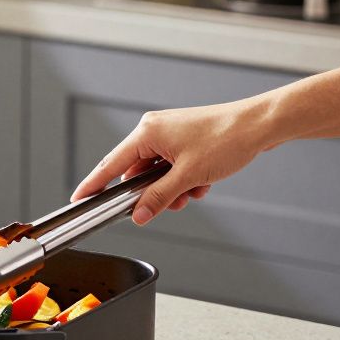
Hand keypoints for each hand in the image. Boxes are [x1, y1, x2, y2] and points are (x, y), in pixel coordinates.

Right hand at [71, 99, 271, 224]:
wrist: (259, 125)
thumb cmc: (226, 139)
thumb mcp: (188, 176)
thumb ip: (159, 198)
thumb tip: (140, 214)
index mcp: (147, 132)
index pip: (111, 164)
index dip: (94, 184)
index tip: (79, 198)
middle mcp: (154, 129)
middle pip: (137, 171)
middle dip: (152, 192)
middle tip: (165, 206)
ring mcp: (170, 133)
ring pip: (158, 171)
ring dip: (172, 188)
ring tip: (192, 193)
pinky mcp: (184, 138)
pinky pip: (172, 165)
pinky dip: (183, 179)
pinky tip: (201, 184)